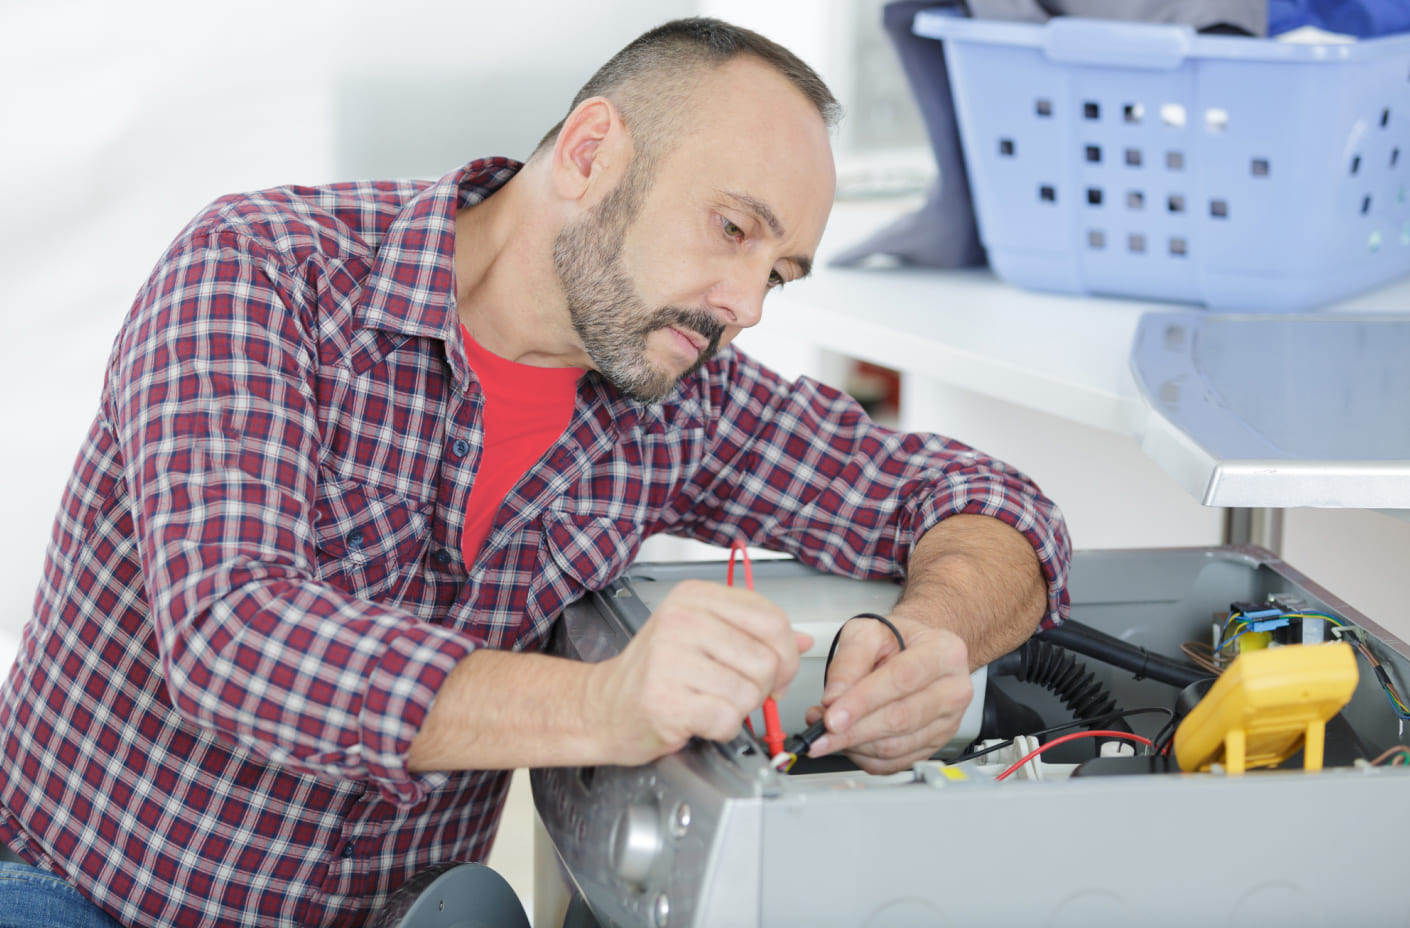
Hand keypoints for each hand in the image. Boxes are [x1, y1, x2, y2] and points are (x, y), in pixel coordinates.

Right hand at [584, 579, 811, 765]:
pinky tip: (699, 719)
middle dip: (763, 687)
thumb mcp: (702, 637)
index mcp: (694, 597)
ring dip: (739, 710)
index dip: (786, 652)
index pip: (771, 618)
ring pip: (751, 692)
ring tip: (708, 702)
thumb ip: (752, 634)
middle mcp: (682, 621)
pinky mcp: (667, 700)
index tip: (775, 669)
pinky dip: (722, 729)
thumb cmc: (654, 674)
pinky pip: (728, 719)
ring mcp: (671, 659)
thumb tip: (803, 640)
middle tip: (735, 691)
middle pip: (767, 658)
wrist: (601, 708)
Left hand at [804, 615, 972, 773]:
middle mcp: (953, 689)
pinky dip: (865, 757)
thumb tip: (834, 697)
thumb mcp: (868, 631)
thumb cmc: (897, 640)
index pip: (901, 680)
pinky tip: (849, 742)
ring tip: (829, 732)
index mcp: (944, 652)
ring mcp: (948, 721)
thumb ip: (849, 660)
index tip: (833, 716)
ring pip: (896, 746)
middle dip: (853, 730)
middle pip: (900, 718)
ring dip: (855, 745)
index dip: (863, 702)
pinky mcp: (935, 744)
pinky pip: (896, 762)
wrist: (918, 651)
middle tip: (821, 732)